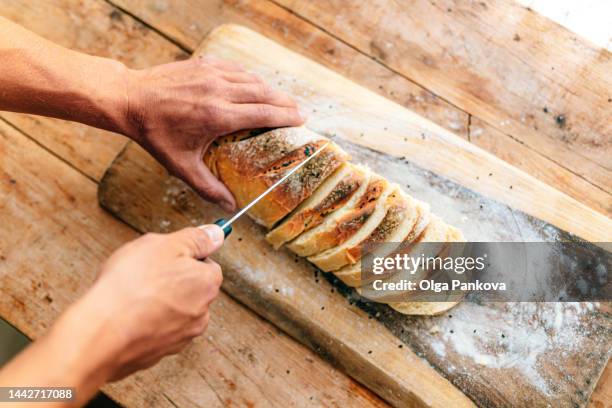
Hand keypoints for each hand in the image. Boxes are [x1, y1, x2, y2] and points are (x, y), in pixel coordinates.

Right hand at [0, 225, 224, 404]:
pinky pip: (156, 330)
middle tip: (145, 273)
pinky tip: (127, 314)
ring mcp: (181, 336)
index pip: (208, 264)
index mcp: (207, 284)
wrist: (101, 333)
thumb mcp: (165, 245)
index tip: (166, 255)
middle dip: (172, 279)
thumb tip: (215, 234)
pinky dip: (146, 322)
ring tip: (132, 294)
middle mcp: (201, 313)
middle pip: (191, 288)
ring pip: (174, 310)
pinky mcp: (160, 352)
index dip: (185, 256)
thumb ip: (195, 239)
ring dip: (159, 302)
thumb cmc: (130, 286)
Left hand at [124, 57, 304, 211]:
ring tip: (281, 101)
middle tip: (299, 112)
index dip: (286, 116)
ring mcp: (212, 74)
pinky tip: (255, 87)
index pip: (263, 113)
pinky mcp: (205, 64)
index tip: (302, 120)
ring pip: (253, 79)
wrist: (130, 99)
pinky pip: (237, 70)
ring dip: (271, 90)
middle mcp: (219, 91)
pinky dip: (251, 78)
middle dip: (286, 102)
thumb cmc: (155, 134)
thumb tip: (230, 207)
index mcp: (217, 116)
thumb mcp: (181, 166)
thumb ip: (208, 187)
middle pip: (265, 93)